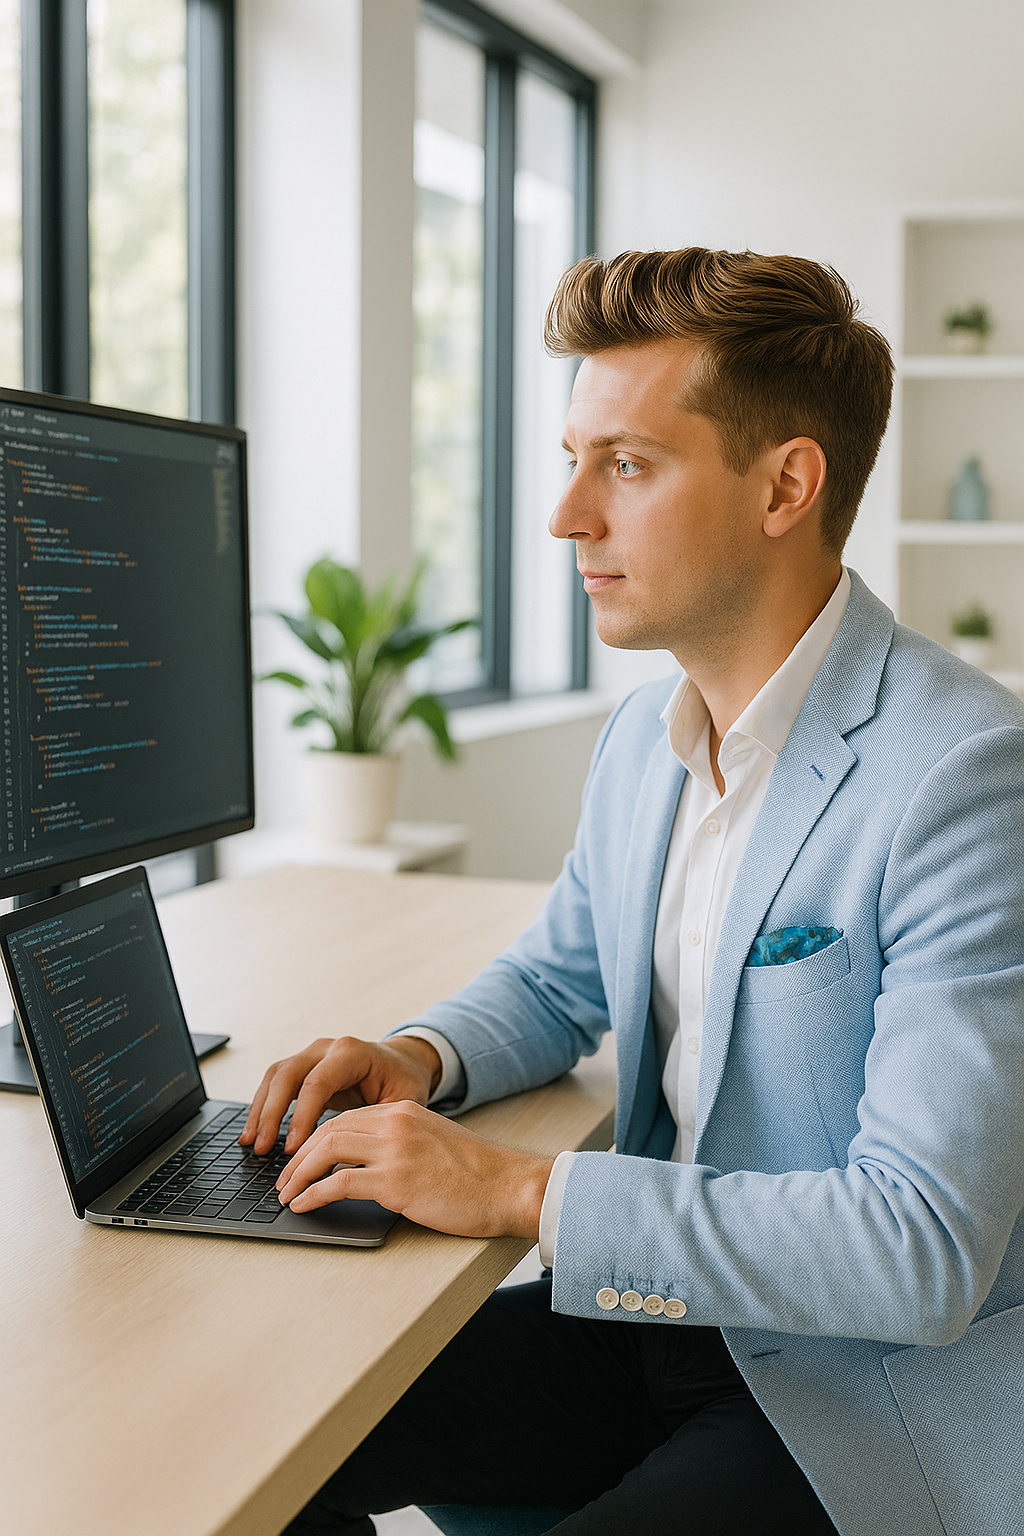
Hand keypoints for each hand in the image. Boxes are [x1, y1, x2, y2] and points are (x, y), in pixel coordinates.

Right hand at [238, 1034, 442, 1155]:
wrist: (403, 1062)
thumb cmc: (405, 1082)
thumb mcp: (403, 1101)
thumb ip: (378, 1123)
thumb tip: (354, 1158)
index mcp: (352, 1053)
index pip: (317, 1082)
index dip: (302, 1116)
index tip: (292, 1149)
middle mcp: (328, 1048)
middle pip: (287, 1074)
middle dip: (271, 1113)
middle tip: (262, 1148)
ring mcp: (313, 1054)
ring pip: (275, 1076)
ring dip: (260, 1110)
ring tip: (251, 1143)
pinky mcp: (304, 1066)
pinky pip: (276, 1083)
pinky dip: (263, 1107)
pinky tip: (256, 1133)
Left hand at [275, 1099, 554, 1240]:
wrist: (510, 1187)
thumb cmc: (478, 1175)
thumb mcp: (434, 1143)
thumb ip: (401, 1144)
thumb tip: (364, 1166)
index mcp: (404, 1110)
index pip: (345, 1117)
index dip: (316, 1139)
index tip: (300, 1159)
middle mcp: (396, 1122)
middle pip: (328, 1129)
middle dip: (298, 1155)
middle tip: (283, 1179)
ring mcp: (395, 1150)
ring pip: (326, 1150)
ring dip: (298, 1174)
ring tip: (286, 1194)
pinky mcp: (396, 1182)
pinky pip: (339, 1183)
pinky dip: (314, 1193)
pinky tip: (304, 1205)